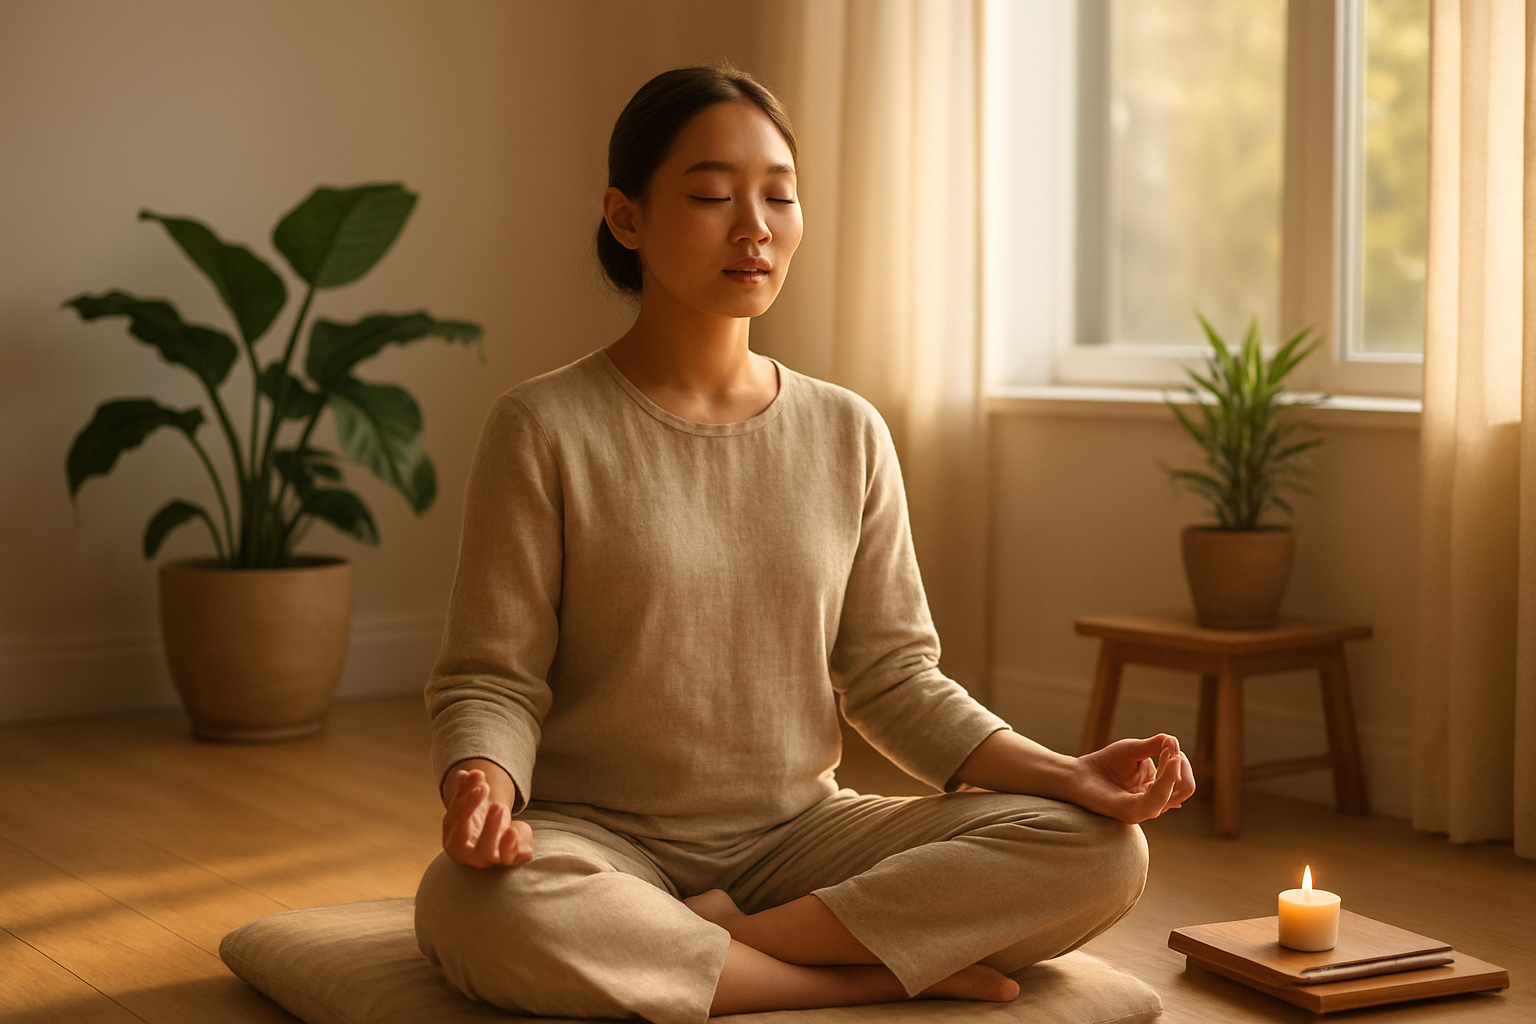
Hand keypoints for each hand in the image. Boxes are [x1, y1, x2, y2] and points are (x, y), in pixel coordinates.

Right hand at [441, 763, 533, 867]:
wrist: (498, 839)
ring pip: (487, 853)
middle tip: (484, 788)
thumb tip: (464, 774)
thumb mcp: (472, 802)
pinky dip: (514, 845)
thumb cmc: (479, 820)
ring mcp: (490, 860)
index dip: (466, 797)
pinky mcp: (511, 860)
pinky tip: (515, 829)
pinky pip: (512, 858)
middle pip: (463, 840)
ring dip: (492, 829)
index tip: (478, 775)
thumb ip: (466, 788)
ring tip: (499, 805)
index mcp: (453, 839)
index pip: (455, 818)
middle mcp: (468, 854)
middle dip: (469, 810)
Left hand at [1071, 734, 1194, 824]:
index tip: (1169, 744)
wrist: (1078, 774)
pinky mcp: (1130, 812)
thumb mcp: (1134, 750)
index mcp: (1157, 790)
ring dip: (1175, 770)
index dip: (1180, 760)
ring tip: (1170, 753)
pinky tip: (1168, 761)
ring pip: (1175, 795)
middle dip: (1181, 765)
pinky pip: (1155, 801)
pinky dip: (1166, 780)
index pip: (1183, 781)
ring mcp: (1144, 809)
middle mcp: (1154, 802)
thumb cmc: (1106, 763)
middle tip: (1169, 748)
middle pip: (1185, 788)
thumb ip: (1155, 746)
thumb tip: (1174, 741)